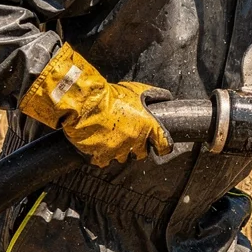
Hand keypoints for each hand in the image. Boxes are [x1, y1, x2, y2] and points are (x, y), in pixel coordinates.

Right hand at [20, 44, 172, 166]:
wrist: (85, 104)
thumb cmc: (111, 95)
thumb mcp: (137, 90)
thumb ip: (153, 95)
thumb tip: (167, 97)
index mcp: (148, 127)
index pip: (164, 145)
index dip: (163, 146)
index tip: (159, 145)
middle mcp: (135, 141)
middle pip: (142, 153)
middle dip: (137, 146)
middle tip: (129, 136)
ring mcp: (118, 150)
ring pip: (123, 157)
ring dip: (119, 150)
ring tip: (111, 137)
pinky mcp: (101, 156)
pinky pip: (104, 160)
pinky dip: (101, 154)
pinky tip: (97, 143)